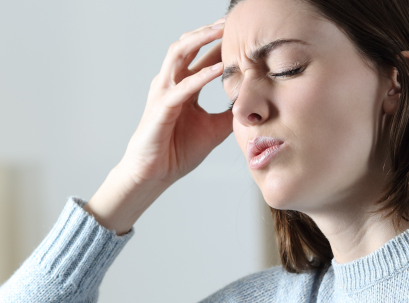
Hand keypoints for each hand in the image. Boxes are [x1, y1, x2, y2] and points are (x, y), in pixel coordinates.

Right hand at [120, 17, 232, 185]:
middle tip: (231, 21)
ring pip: (178, 54)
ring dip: (200, 41)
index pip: (201, 56)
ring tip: (221, 31)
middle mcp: (171, 84)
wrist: (154, 175)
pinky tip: (219, 69)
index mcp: (183, 87)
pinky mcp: (161, 108)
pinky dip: (201, 76)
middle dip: (208, 31)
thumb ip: (230, 114)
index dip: (220, 43)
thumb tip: (254, 106)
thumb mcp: (214, 129)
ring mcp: (163, 93)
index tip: (242, 33)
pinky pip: (182, 87)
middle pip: (187, 45)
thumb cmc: (177, 152)